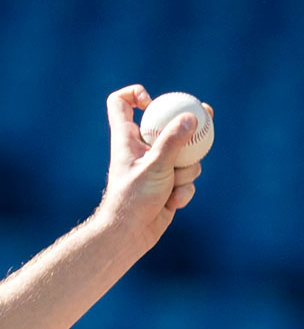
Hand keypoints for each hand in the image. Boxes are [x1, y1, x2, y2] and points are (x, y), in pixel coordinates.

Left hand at [94, 84, 207, 248]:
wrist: (131, 234)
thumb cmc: (133, 199)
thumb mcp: (156, 166)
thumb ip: (173, 141)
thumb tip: (190, 117)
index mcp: (126, 138)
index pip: (121, 103)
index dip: (135, 94)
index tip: (154, 101)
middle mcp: (140, 148)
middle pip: (166, 125)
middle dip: (188, 126)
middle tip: (207, 117)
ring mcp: (156, 165)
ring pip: (183, 154)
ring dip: (186, 170)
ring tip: (173, 183)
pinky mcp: (168, 182)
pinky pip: (186, 177)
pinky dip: (183, 189)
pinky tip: (173, 202)